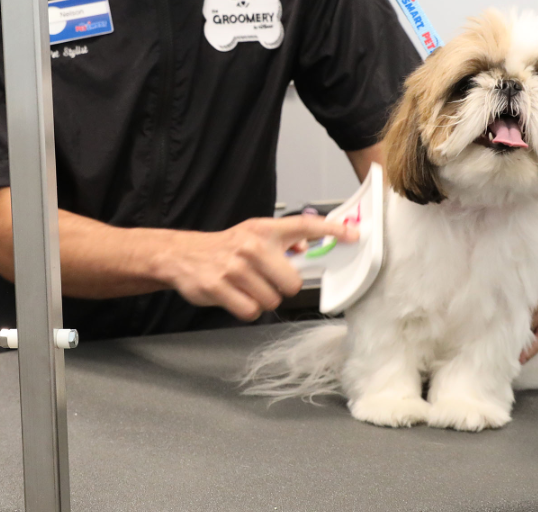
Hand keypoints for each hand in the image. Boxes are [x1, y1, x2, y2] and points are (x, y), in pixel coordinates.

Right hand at [155, 214, 357, 321]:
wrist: (183, 255)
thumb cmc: (226, 248)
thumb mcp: (253, 234)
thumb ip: (282, 241)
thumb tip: (306, 247)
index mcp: (264, 229)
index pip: (305, 225)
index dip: (331, 230)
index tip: (353, 235)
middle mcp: (252, 246)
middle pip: (292, 283)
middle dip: (281, 287)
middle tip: (265, 280)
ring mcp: (235, 267)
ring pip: (271, 301)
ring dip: (261, 299)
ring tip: (246, 286)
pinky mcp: (220, 288)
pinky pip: (250, 311)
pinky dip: (246, 309)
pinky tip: (235, 296)